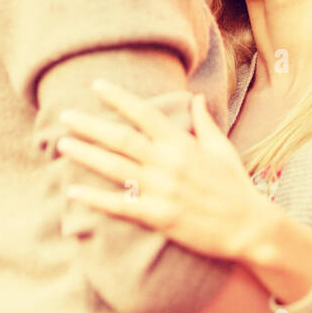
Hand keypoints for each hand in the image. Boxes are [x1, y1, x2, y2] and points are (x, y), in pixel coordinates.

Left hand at [56, 80, 274, 261]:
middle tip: (64, 115)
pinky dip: (95, 199)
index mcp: (182, 143)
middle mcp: (168, 163)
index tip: (96, 85)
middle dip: (90, 125)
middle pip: (120, 138)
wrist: (249, 227)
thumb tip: (195, 97)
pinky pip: (120, 206)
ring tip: (62, 145)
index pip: (143, 113)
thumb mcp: (222, 149)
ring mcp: (162, 190)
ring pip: (115, 168)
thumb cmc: (236, 186)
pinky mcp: (158, 216)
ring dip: (86, 155)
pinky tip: (73, 192)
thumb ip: (203, 123)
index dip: (118, 98)